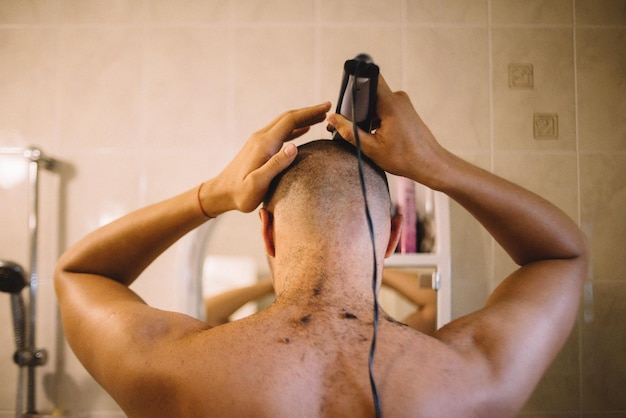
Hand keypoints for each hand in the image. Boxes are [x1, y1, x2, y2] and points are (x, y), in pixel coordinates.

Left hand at [209, 102, 331, 214]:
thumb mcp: (258, 183)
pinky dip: (295, 128)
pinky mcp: (258, 147)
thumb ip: (275, 165)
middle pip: (288, 117)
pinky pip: (280, 132)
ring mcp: (259, 141)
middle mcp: (261, 138)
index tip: (327, 107)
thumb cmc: (240, 194)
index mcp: (264, 144)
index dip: (310, 113)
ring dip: (303, 118)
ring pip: (284, 123)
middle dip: (309, 111)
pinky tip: (304, 130)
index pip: (291, 121)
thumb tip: (294, 147)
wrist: (221, 193)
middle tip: (328, 107)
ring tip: (320, 116)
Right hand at [327, 76, 446, 186]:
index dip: (353, 83)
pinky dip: (374, 117)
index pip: (369, 79)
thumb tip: (332, 118)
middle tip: (343, 123)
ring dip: (364, 113)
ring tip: (357, 131)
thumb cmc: (405, 158)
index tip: (342, 97)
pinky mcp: (404, 110)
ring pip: (375, 101)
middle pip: (369, 91)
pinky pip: (383, 107)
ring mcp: (402, 103)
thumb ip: (349, 131)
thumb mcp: (371, 148)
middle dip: (355, 105)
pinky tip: (370, 133)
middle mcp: (398, 98)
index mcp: (390, 104)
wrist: (430, 164)